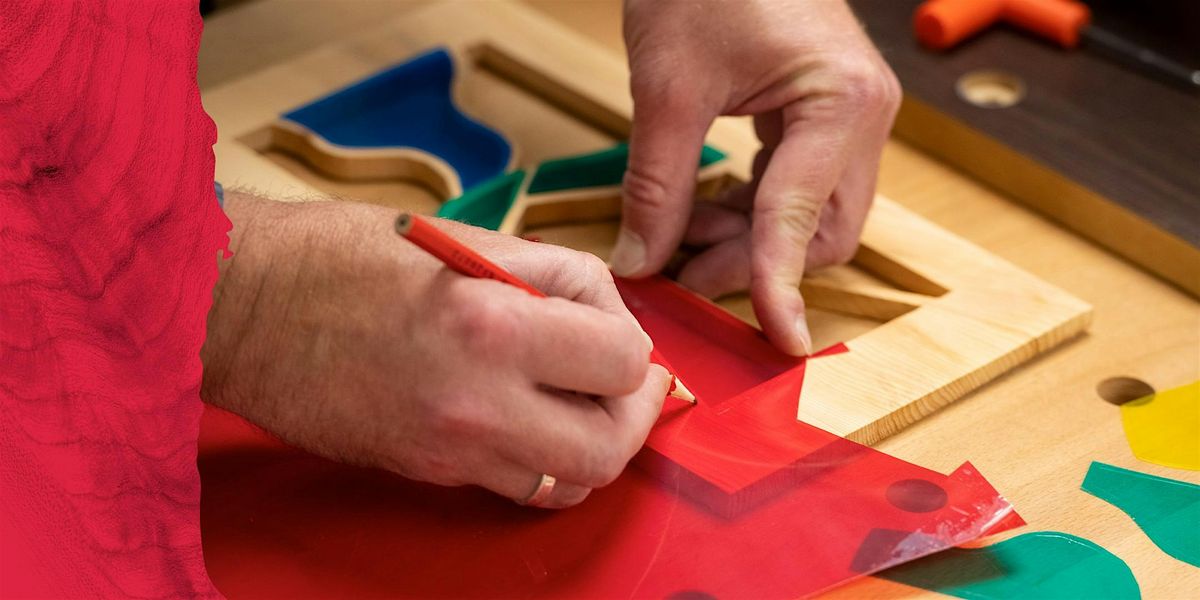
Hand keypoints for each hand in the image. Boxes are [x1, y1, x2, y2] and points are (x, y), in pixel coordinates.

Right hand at [202, 193, 669, 507]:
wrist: (242, 307)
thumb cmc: (342, 256)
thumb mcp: (466, 239)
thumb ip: (554, 278)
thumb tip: (610, 312)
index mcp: (494, 324)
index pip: (620, 361)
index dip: (632, 345)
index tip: (616, 331)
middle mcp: (479, 402)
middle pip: (609, 447)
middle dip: (633, 414)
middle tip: (626, 384)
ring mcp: (450, 449)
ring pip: (568, 485)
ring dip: (593, 446)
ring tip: (581, 403)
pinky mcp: (425, 471)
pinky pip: (515, 488)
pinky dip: (542, 463)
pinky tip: (530, 421)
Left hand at [612, 0, 900, 354]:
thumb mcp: (667, 87)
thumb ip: (656, 184)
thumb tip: (640, 262)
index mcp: (841, 102)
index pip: (802, 220)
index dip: (779, 286)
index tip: (779, 343)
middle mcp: (864, 113)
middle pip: (824, 230)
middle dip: (756, 264)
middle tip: (682, 274)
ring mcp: (850, 112)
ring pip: (813, 215)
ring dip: (750, 239)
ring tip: (680, 235)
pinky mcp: (826, 112)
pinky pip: (799, 186)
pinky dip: (753, 211)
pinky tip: (703, 209)